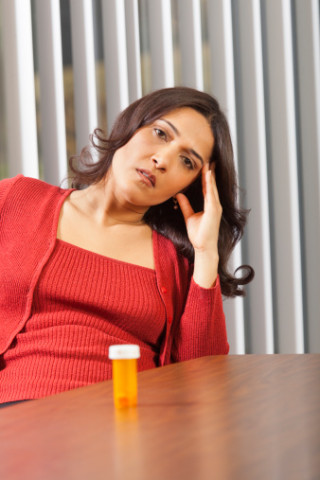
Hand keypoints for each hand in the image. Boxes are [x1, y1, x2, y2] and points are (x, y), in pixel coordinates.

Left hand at [176, 164, 221, 287]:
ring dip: (210, 175)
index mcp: (209, 205)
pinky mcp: (214, 210)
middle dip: (210, 172)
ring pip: (212, 187)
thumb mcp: (189, 217)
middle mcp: (214, 204)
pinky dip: (209, 184)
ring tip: (208, 163)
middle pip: (211, 185)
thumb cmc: (198, 234)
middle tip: (208, 159)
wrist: (203, 247)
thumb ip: (185, 205)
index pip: (206, 187)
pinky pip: (211, 194)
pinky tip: (207, 176)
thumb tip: (179, 195)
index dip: (205, 177)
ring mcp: (215, 207)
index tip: (203, 166)